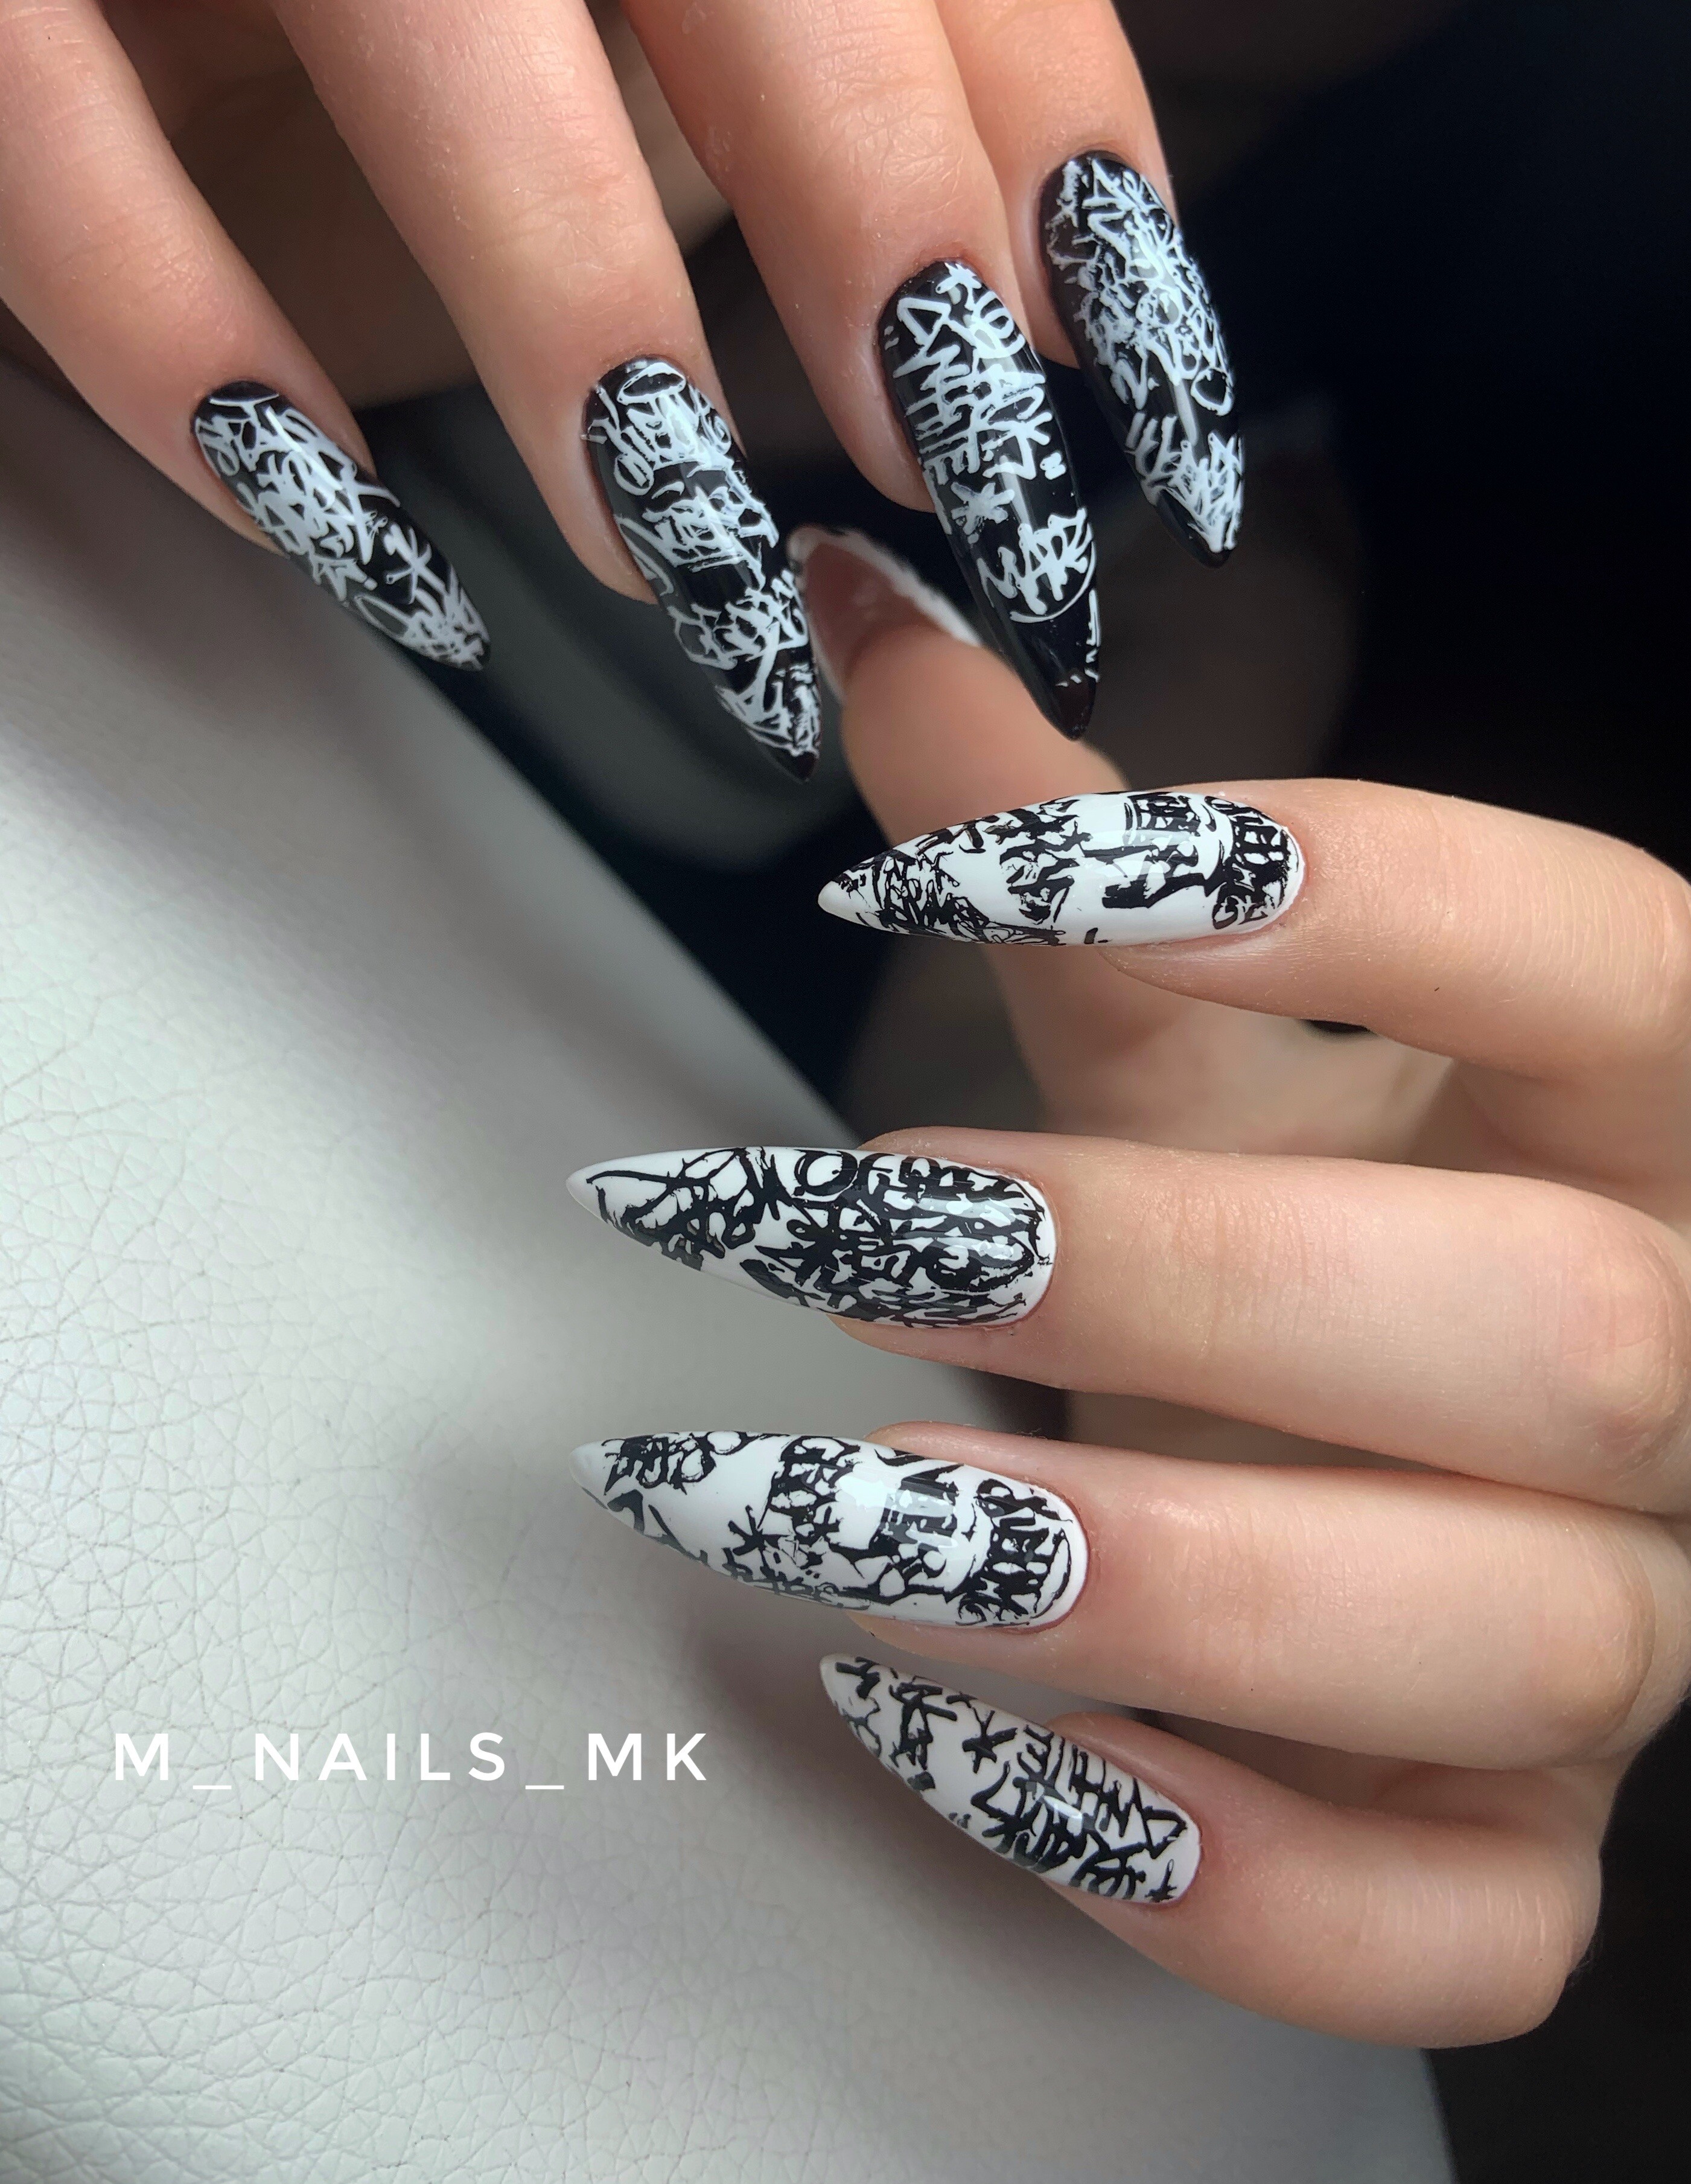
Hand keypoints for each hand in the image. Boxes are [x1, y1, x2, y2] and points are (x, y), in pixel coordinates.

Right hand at [0, 1, 1238, 757]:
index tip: (1143, 382)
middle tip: (969, 473)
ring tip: (675, 552)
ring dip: (575, 308)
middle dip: (880, 214)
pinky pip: (42, 141)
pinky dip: (180, 345)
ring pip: (424, 30)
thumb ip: (842, 25)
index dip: (1057, 138)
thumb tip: (1042, 246)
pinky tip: (342, 528)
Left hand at [567, 526, 1690, 2045]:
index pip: (1597, 960)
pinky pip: (1462, 1930)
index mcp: (1642, 1109)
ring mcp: (1625, 1628)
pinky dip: (1227, 1877)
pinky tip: (984, 1749)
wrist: (1361, 1445)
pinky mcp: (1526, 1840)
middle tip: (849, 1234)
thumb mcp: (1176, 1023)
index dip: (1345, 899)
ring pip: (1508, 1639)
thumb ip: (1045, 839)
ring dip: (1151, 1582)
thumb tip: (854, 608)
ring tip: (832, 1510)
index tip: (1000, 882)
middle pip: (1552, 1338)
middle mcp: (1679, 1370)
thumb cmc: (1288, 1192)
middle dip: (1183, 1281)